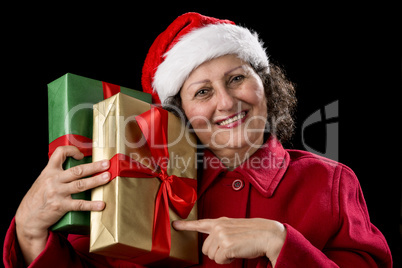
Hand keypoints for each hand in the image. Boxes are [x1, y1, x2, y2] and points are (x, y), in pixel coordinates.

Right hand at [15, 146, 110, 264]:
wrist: (27, 217)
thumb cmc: (38, 197)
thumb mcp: (44, 180)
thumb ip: (57, 173)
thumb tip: (77, 167)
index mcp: (49, 171)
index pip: (60, 153)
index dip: (72, 150)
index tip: (82, 154)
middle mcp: (54, 180)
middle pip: (77, 170)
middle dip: (93, 166)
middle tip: (106, 163)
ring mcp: (57, 193)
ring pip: (80, 185)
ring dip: (95, 181)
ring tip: (107, 177)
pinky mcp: (61, 206)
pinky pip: (79, 204)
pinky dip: (91, 205)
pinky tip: (101, 204)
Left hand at [173, 217, 285, 265]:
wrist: (267, 234)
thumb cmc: (253, 234)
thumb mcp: (234, 227)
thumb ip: (222, 231)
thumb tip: (213, 243)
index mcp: (220, 222)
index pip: (200, 223)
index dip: (186, 225)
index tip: (175, 225)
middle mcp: (218, 227)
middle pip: (205, 248)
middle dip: (216, 252)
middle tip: (230, 248)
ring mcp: (221, 235)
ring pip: (211, 255)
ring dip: (222, 257)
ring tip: (235, 249)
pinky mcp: (226, 245)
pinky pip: (219, 260)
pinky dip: (227, 260)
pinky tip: (236, 253)